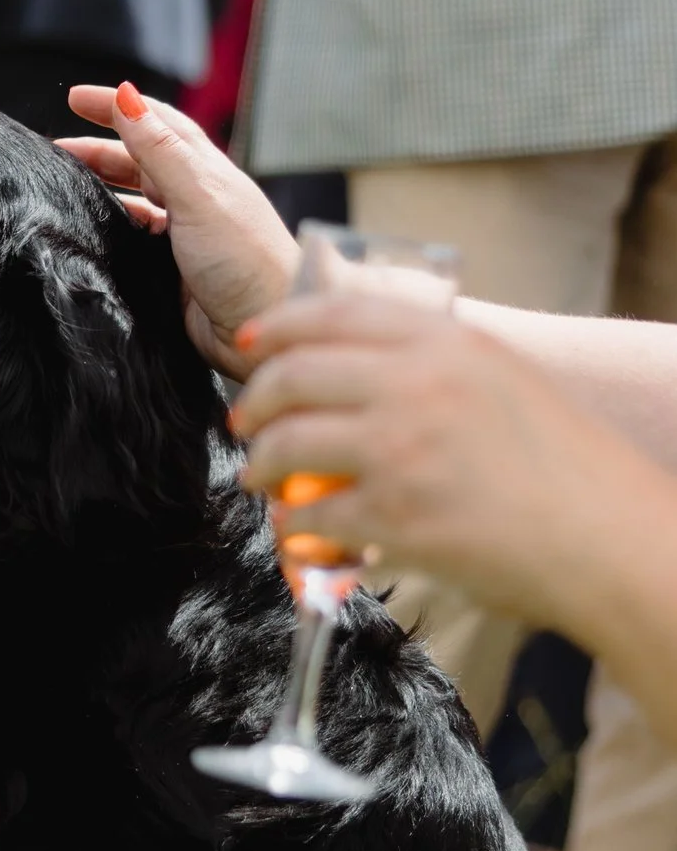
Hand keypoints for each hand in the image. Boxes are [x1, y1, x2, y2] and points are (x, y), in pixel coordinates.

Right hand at [58, 83, 299, 376]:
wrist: (270, 327)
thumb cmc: (247, 260)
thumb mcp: (198, 196)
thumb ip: (160, 149)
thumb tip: (127, 96)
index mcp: (204, 171)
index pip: (155, 123)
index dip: (117, 107)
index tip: (77, 99)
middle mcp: (195, 198)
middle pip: (140, 160)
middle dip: (99, 148)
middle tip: (55, 147)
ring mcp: (185, 235)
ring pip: (134, 197)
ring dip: (101, 185)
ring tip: (65, 185)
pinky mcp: (174, 272)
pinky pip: (134, 238)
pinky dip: (111, 226)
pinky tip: (91, 232)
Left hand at [231, 293, 621, 620]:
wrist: (605, 537)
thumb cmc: (564, 467)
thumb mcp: (502, 378)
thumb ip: (432, 362)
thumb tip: (354, 367)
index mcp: (448, 343)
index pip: (334, 313)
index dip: (278, 326)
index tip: (250, 342)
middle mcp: (418, 384)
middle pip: (295, 375)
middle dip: (256, 400)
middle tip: (245, 420)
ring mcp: (401, 448)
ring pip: (287, 444)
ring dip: (261, 463)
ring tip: (259, 476)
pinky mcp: (394, 514)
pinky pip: (310, 515)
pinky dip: (293, 525)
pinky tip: (297, 530)